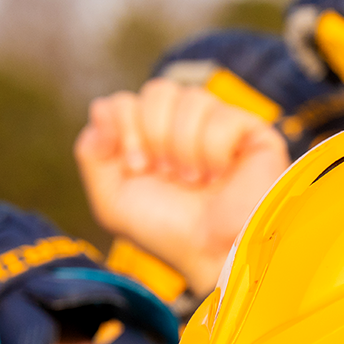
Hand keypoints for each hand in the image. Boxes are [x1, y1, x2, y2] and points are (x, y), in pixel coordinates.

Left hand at [77, 79, 289, 296]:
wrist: (209, 253)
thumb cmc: (166, 231)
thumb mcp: (112, 201)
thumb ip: (91, 153)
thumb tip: (101, 110)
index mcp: (150, 134)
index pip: (126, 100)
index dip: (125, 128)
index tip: (137, 168)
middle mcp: (183, 123)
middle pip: (158, 90)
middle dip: (154, 134)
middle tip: (165, 173)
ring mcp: (218, 123)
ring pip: (191, 98)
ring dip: (184, 147)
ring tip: (194, 179)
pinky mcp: (251, 131)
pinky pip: (223, 117)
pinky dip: (214, 151)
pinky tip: (219, 175)